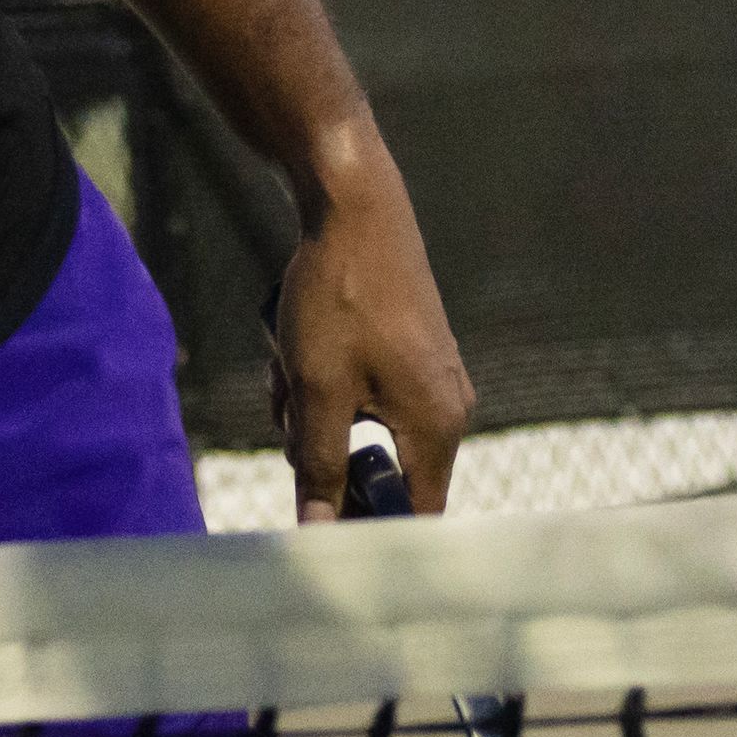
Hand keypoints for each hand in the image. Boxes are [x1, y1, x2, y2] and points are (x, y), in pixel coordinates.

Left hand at [271, 154, 473, 522]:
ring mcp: (433, 376)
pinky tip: (297, 347)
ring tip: (289, 365)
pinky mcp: (412, 351)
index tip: (319, 530)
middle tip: (290, 408)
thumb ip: (319, 468)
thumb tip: (316, 533)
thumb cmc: (339, 297)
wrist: (354, 203)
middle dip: (322, 451)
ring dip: (314, 411)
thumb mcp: (318, 391)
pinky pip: (362, 393)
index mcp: (437, 427)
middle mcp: (448, 407)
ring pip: (360, 428)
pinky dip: (325, 382)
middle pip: (379, 470)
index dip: (366, 532)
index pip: (414, 516)